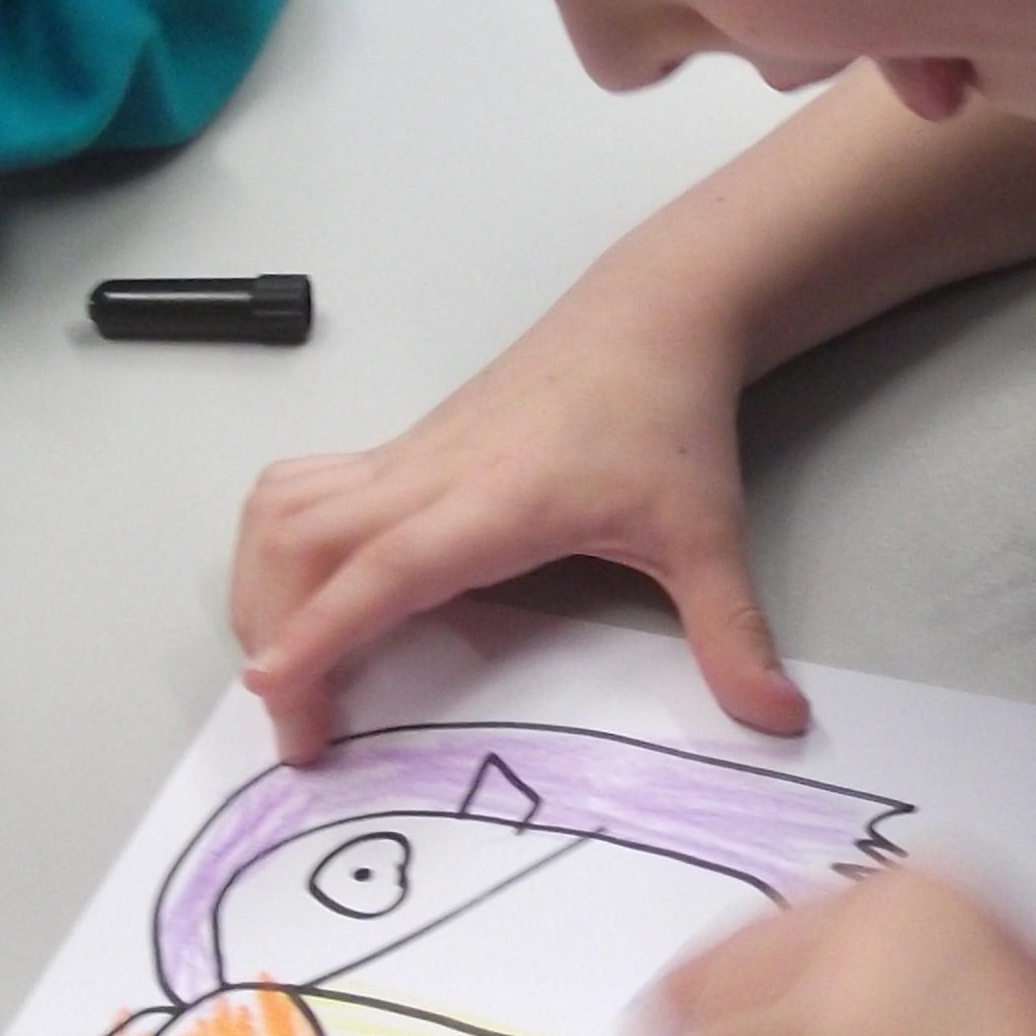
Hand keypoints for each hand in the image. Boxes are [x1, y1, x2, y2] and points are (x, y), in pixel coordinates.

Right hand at [231, 267, 808, 761]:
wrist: (654, 315)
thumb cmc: (670, 417)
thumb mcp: (709, 533)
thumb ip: (733, 634)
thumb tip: (776, 719)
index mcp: (496, 501)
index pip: (385, 567)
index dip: (320, 628)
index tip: (273, 690)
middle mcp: (431, 474)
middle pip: (303, 539)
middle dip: (272, 631)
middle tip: (292, 721)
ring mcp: (408, 456)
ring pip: (285, 506)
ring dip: (258, 582)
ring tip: (279, 659)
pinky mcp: (403, 448)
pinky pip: (303, 486)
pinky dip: (276, 542)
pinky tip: (301, 588)